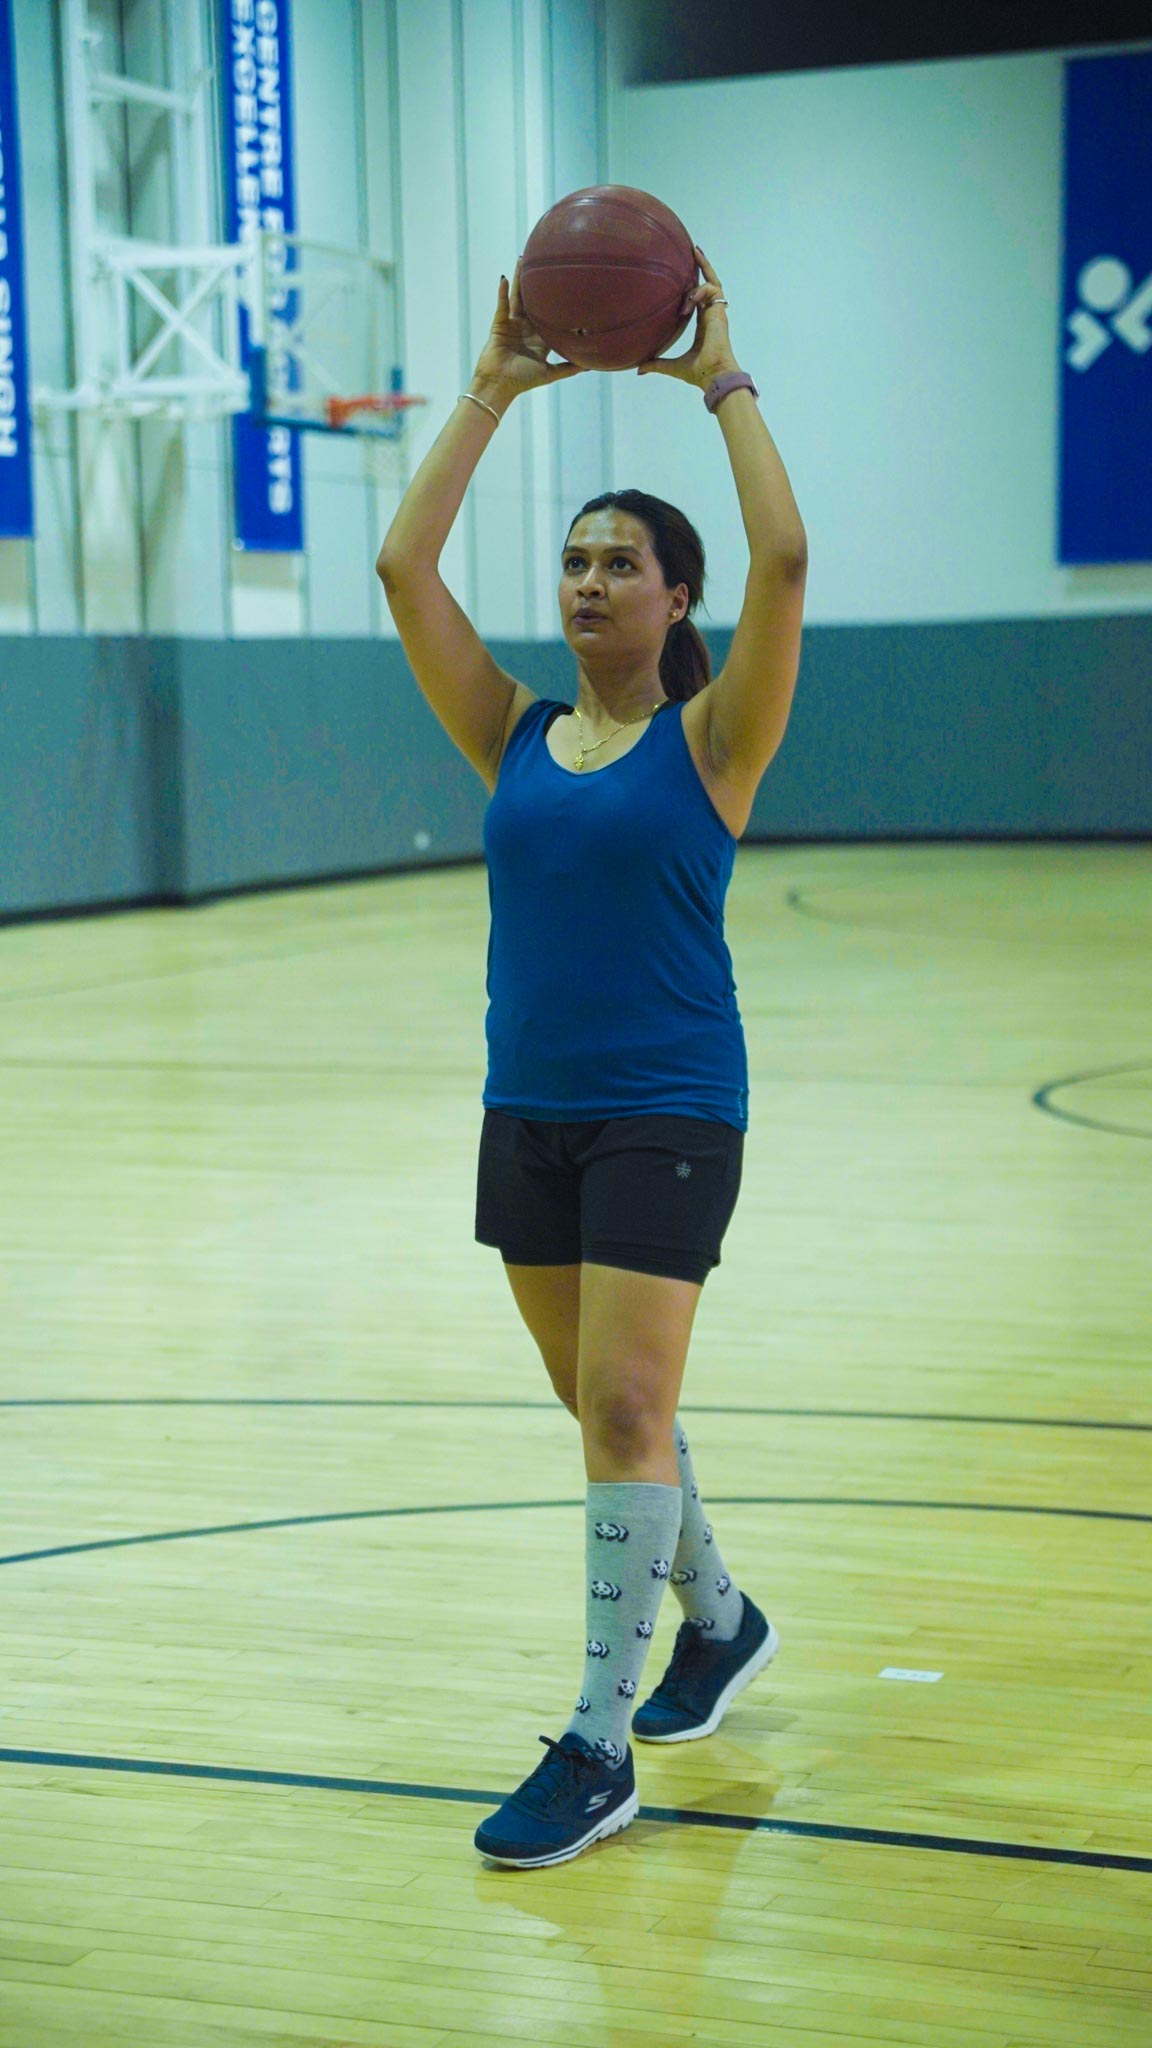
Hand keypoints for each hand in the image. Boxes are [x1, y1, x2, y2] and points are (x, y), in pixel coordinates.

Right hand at [469, 259, 586, 403]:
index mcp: (539, 338)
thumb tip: (590, 366)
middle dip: (537, 283)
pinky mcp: (499, 325)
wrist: (499, 386)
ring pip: (517, 298)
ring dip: (518, 279)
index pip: (551, 316)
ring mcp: (512, 325)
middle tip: (545, 263)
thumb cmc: (523, 381)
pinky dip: (502, 293)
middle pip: (533, 301)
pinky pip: (502, 306)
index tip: (570, 286)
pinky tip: (504, 278)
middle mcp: (526, 328)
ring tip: (522, 260)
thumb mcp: (550, 373)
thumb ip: (569, 368)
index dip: (559, 303)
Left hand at [636, 243, 740, 389]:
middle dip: (703, 266)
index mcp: (703, 324)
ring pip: (713, 283)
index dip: (694, 286)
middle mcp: (711, 315)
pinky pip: (712, 289)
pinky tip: (687, 302)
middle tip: (693, 249)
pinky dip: (699, 291)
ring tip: (692, 261)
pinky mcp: (719, 312)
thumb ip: (657, 364)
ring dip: (700, 274)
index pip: (700, 299)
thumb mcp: (672, 366)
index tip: (684, 272)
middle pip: (709, 284)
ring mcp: (717, 313)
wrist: (713, 376)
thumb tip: (639, 370)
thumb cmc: (699, 373)